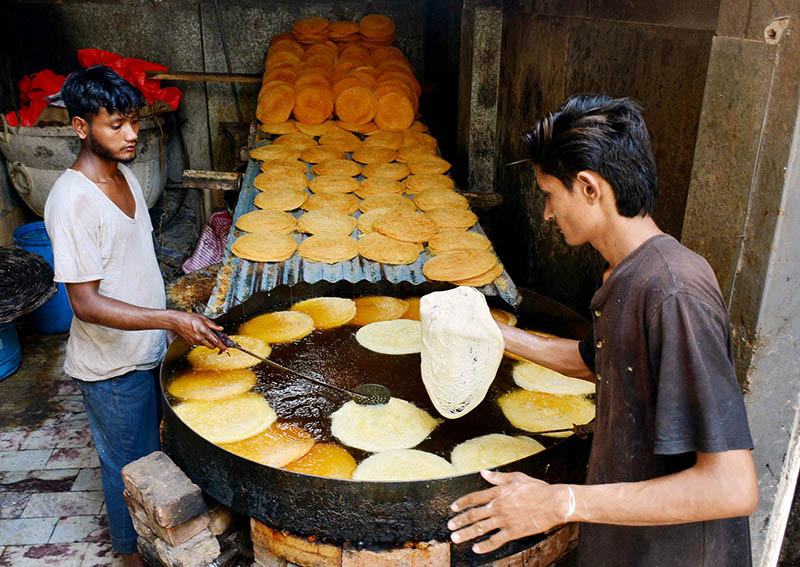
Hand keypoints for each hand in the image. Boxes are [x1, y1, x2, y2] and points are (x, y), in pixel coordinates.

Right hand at [169, 311, 225, 350]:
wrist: (176, 321)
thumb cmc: (188, 318)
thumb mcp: (203, 318)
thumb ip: (213, 325)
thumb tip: (220, 328)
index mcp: (204, 331)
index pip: (216, 341)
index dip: (222, 346)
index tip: (226, 350)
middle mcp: (199, 338)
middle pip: (211, 346)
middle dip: (215, 344)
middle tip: (214, 339)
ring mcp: (194, 341)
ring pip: (204, 345)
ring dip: (206, 341)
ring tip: (202, 332)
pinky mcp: (189, 343)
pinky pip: (197, 343)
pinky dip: (199, 340)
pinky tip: (195, 333)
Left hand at [447, 470, 568, 553]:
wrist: (553, 503)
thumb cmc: (537, 488)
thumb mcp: (516, 477)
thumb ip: (498, 477)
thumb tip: (483, 472)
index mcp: (498, 493)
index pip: (474, 498)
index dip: (462, 503)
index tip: (453, 507)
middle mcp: (498, 508)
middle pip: (474, 515)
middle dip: (460, 521)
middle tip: (450, 525)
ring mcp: (505, 521)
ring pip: (481, 529)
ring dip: (466, 533)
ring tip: (455, 538)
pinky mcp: (513, 532)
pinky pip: (496, 541)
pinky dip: (485, 546)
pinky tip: (476, 549)